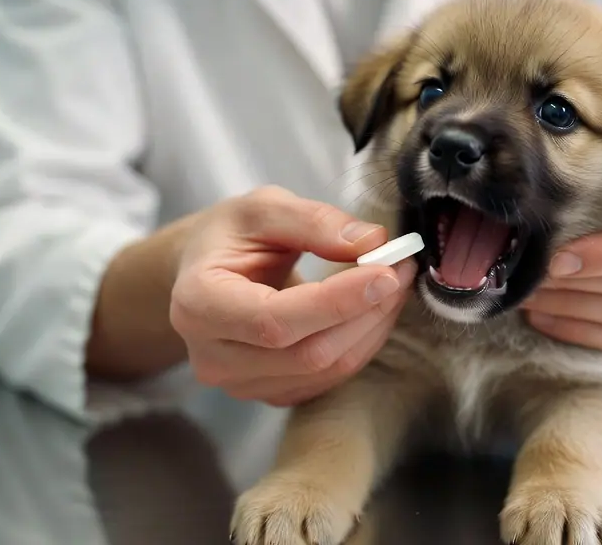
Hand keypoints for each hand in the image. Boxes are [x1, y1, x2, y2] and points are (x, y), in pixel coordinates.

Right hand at [169, 186, 416, 406]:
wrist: (204, 273)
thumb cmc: (229, 237)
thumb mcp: (262, 208)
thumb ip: (313, 221)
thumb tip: (372, 241)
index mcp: (199, 304)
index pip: (274, 320)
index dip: (337, 302)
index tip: (386, 272)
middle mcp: (213, 357)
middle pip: (307, 353)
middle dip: (366, 312)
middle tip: (402, 268)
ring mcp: (240, 384)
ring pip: (325, 370)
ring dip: (372, 327)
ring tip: (395, 282)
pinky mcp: (270, 393)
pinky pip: (328, 379)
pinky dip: (362, 343)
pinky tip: (375, 309)